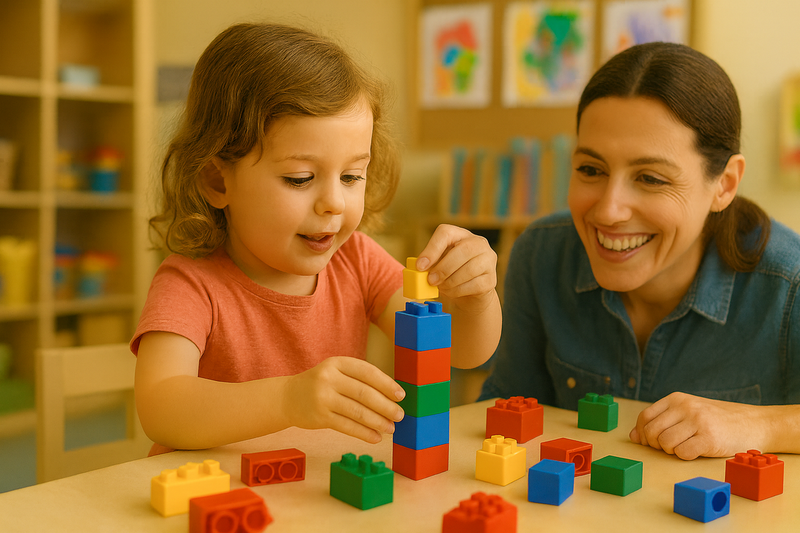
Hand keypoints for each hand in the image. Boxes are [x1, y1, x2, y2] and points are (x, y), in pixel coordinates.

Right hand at [282, 357, 404, 443]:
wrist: (287, 397)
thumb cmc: (320, 384)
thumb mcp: (336, 372)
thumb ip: (359, 380)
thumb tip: (391, 397)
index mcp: (337, 363)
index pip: (367, 372)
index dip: (386, 384)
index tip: (401, 395)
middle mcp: (329, 378)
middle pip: (364, 393)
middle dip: (385, 406)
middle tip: (400, 415)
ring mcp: (323, 398)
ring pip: (357, 412)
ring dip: (377, 422)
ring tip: (390, 428)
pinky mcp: (319, 417)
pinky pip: (347, 426)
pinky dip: (364, 433)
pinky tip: (375, 437)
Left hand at [415, 224, 497, 312]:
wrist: (469, 291)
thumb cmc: (450, 272)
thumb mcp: (438, 263)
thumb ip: (430, 262)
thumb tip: (420, 267)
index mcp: (460, 234)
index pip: (446, 233)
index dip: (432, 249)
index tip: (420, 266)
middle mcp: (478, 243)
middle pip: (463, 250)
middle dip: (444, 268)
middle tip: (431, 280)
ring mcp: (488, 260)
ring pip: (470, 269)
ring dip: (450, 281)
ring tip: (441, 287)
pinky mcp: (491, 279)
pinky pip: (475, 285)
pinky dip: (458, 291)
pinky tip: (451, 291)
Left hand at [629, 392, 766, 459]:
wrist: (753, 423)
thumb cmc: (715, 420)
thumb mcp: (687, 413)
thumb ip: (661, 421)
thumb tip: (634, 436)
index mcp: (676, 398)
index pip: (645, 417)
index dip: (643, 434)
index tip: (651, 442)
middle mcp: (685, 407)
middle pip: (652, 432)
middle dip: (656, 445)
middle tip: (669, 447)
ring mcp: (698, 422)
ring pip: (665, 444)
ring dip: (671, 451)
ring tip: (685, 447)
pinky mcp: (710, 439)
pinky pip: (682, 453)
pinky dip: (685, 457)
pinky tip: (696, 451)